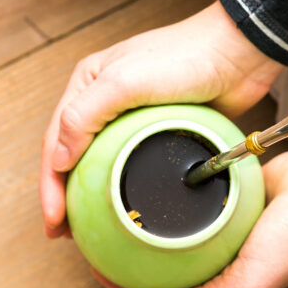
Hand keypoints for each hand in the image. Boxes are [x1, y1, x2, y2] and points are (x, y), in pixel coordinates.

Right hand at [40, 0, 283, 236]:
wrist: (238, 55)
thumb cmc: (186, 57)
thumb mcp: (125, 81)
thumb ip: (84, 115)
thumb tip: (58, 159)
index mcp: (87, 84)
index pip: (55, 139)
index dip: (50, 183)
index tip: (53, 219)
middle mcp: (103, 102)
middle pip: (71, 156)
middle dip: (63, 196)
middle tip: (62, 232)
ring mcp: (129, 119)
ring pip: (99, 165)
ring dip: (87, 197)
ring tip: (84, 229)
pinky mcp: (157, 133)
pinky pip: (131, 166)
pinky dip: (120, 189)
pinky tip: (122, 209)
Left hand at [94, 147, 287, 287]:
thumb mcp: (247, 286)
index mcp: (219, 279)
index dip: (130, 286)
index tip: (102, 272)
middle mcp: (214, 251)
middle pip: (160, 257)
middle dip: (128, 252)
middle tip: (98, 238)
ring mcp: (216, 220)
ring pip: (169, 226)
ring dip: (144, 223)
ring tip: (113, 212)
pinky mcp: (218, 191)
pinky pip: (184, 196)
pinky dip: (165, 197)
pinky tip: (145, 188)